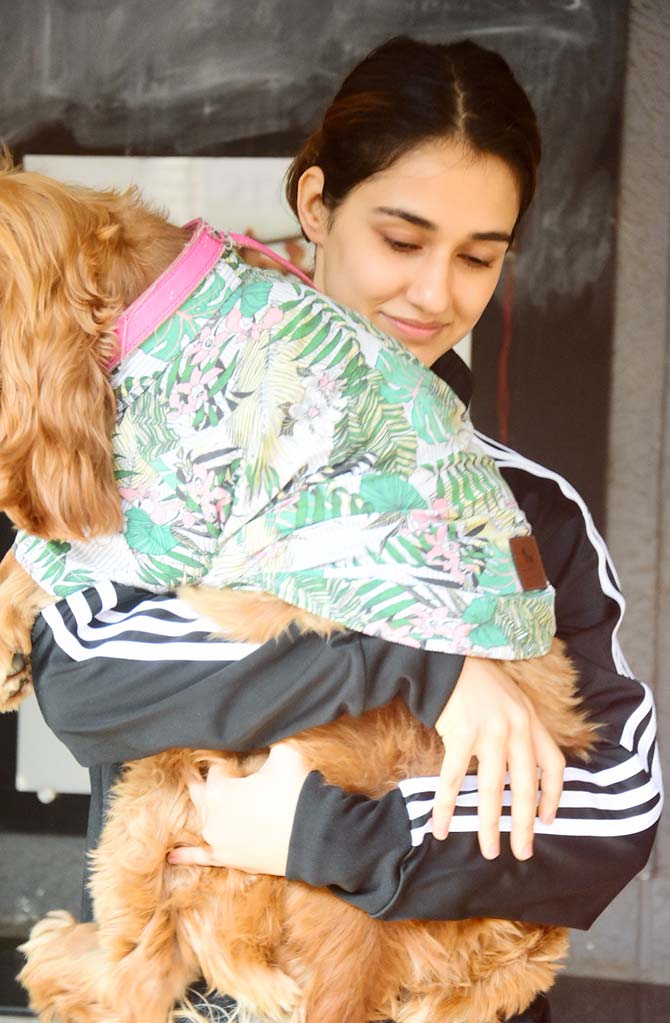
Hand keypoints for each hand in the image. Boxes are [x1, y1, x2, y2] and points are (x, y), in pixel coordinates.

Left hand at [167, 743, 309, 874]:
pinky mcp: (227, 859)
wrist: (314, 838)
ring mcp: (217, 839)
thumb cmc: (296, 793)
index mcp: (220, 790)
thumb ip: (269, 740)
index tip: (229, 752)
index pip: (216, 768)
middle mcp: (212, 815)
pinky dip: (185, 856)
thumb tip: (266, 728)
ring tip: (192, 796)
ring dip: (200, 807)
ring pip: (203, 819)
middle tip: (186, 764)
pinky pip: (201, 857)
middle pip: (200, 791)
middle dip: (196, 777)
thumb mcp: (285, 755)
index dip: (225, 759)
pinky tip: (171, 857)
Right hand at [431, 656, 564, 860]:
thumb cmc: (475, 681)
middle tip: (522, 852)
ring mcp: (489, 731)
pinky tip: (441, 827)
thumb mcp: (510, 700)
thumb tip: (520, 766)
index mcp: (531, 720)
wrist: (445, 658)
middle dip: (524, 825)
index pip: (553, 765)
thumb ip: (520, 728)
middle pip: (525, 786)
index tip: (546, 821)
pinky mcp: (461, 733)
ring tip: (488, 850)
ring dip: (489, 825)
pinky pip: (454, 779)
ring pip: (492, 789)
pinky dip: (447, 806)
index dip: (553, 796)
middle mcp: (516, 727)